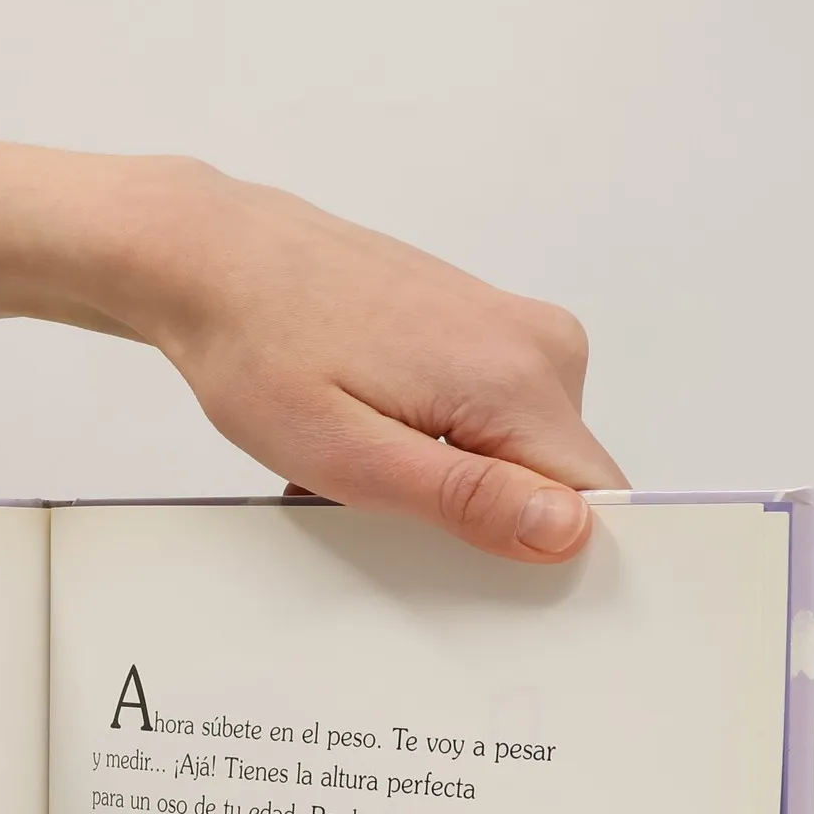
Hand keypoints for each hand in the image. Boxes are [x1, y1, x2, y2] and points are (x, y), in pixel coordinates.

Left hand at [112, 164, 626, 561]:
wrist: (217, 262)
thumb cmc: (263, 351)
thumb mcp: (353, 457)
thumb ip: (468, 501)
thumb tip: (568, 531)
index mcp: (519, 378)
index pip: (596, 506)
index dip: (538, 551)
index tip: (464, 549)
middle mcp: (540, 344)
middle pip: (554, 484)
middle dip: (475, 517)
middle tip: (382, 496)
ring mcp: (515, 330)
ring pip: (515, 455)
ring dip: (444, 480)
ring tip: (362, 456)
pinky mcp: (485, 329)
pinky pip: (487, 419)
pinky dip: (432, 442)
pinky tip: (370, 428)